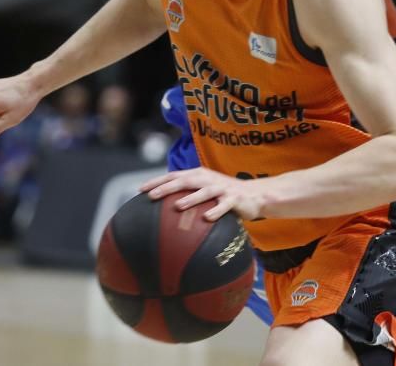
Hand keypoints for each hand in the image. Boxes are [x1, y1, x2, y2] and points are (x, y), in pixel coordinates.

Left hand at [140, 167, 265, 221]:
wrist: (255, 195)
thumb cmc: (224, 195)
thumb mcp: (206, 192)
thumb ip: (188, 195)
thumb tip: (164, 211)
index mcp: (199, 175)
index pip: (174, 176)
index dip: (157, 181)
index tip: (140, 189)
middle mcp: (208, 179)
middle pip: (185, 181)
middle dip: (167, 187)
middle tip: (151, 196)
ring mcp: (222, 188)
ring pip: (204, 191)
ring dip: (190, 198)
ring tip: (177, 206)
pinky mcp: (235, 199)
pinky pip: (224, 206)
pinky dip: (215, 211)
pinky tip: (206, 218)